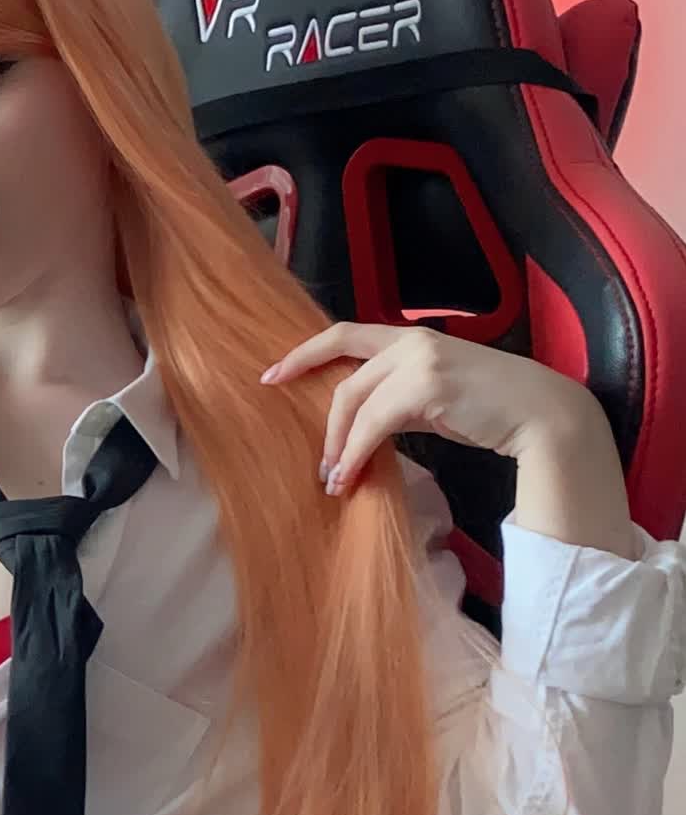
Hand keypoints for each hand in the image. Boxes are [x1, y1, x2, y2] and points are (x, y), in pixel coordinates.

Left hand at [258, 322, 603, 494]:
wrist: (542, 414)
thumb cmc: (490, 409)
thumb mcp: (434, 396)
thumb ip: (395, 399)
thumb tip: (359, 429)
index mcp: (410, 336)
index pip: (345, 334)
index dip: (304, 353)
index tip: (271, 374)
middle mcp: (411, 340)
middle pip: (343, 375)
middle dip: (321, 419)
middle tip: (313, 459)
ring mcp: (419, 359)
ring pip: (353, 401)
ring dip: (337, 446)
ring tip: (333, 479)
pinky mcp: (427, 386)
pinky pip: (373, 423)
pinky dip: (354, 452)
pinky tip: (348, 476)